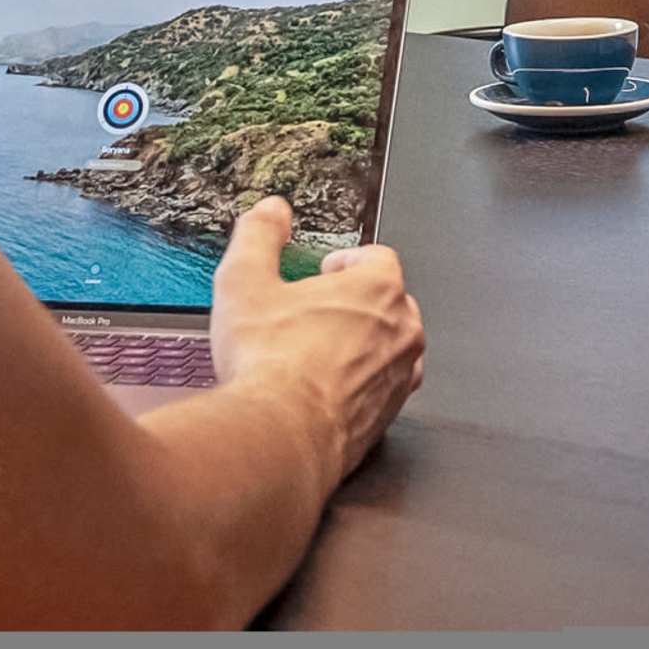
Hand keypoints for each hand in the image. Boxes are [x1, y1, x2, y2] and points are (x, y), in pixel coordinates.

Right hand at [206, 198, 423, 481]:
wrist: (280, 437)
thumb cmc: (268, 361)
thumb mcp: (246, 281)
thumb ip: (259, 236)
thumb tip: (270, 211)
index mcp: (378, 287)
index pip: (377, 258)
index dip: (346, 262)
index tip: (321, 273)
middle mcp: (403, 329)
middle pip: (388, 302)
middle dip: (353, 304)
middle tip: (313, 315)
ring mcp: (401, 377)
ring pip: (389, 347)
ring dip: (360, 346)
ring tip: (316, 354)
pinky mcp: (390, 417)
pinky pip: (381, 389)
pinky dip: (359, 386)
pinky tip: (322, 391)